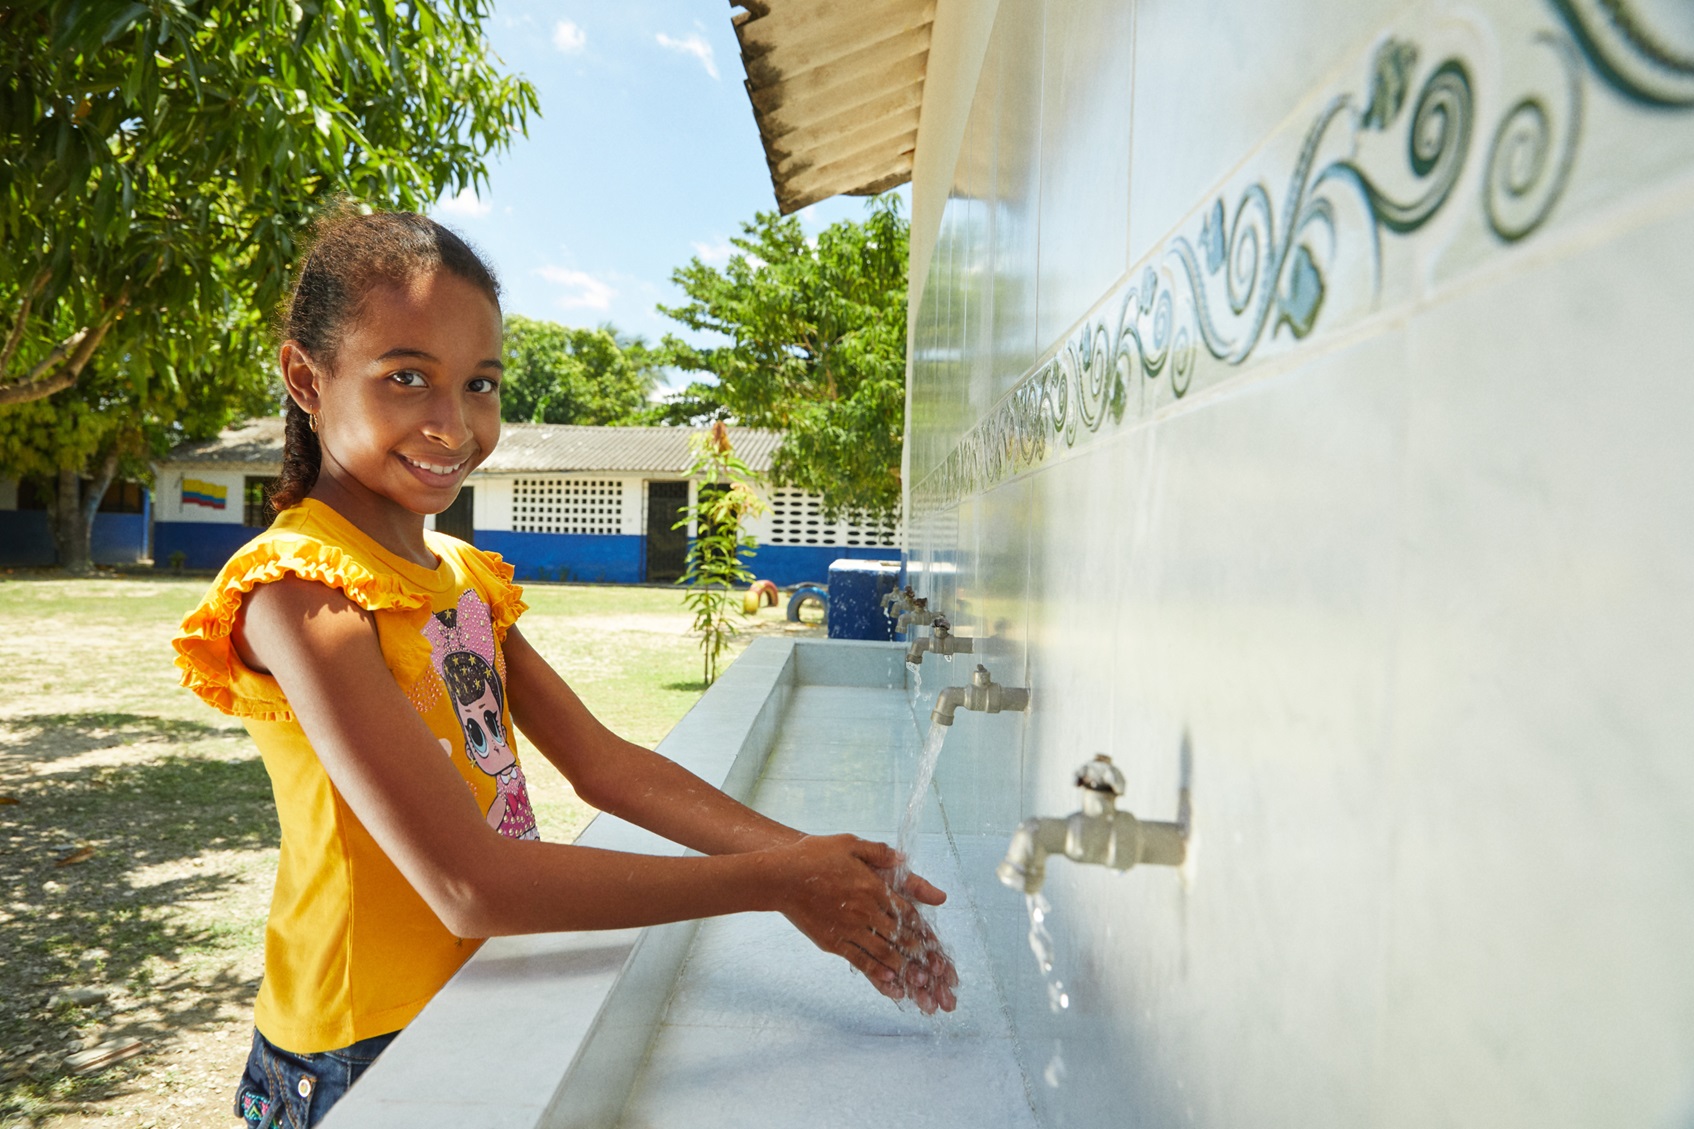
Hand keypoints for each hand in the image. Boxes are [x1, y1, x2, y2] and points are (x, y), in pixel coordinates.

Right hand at [774, 835, 958, 1012]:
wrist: (779, 877)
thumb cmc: (813, 856)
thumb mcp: (849, 844)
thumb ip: (879, 853)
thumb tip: (903, 859)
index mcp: (872, 886)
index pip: (907, 910)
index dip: (923, 927)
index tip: (936, 941)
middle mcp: (864, 910)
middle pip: (900, 936)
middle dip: (920, 954)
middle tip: (936, 971)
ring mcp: (848, 928)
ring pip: (883, 952)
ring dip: (904, 968)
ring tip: (920, 983)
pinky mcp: (832, 941)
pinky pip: (859, 961)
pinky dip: (877, 973)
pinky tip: (890, 982)